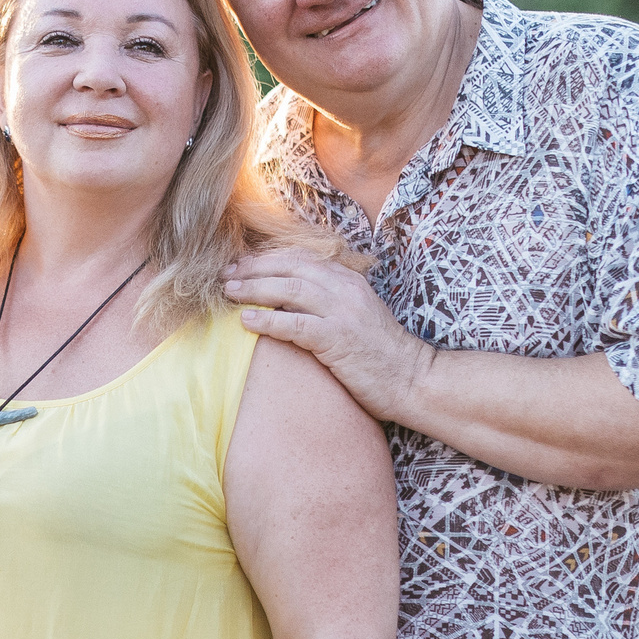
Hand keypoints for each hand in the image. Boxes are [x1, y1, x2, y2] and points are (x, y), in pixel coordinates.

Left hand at [223, 249, 427, 422]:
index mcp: (349, 280)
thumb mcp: (356, 317)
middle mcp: (345, 289)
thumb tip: (287, 302)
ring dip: (254, 289)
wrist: (413, 379)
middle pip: (289, 268)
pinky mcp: (338, 338)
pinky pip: (295, 325)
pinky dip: (268, 321)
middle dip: (253, 269)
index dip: (267, 259)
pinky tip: (247, 321)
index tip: (242, 265)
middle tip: (225, 275)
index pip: (300, 259)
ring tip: (229, 292)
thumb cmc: (381, 354)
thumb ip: (328, 303)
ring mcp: (342, 312)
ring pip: (288, 290)